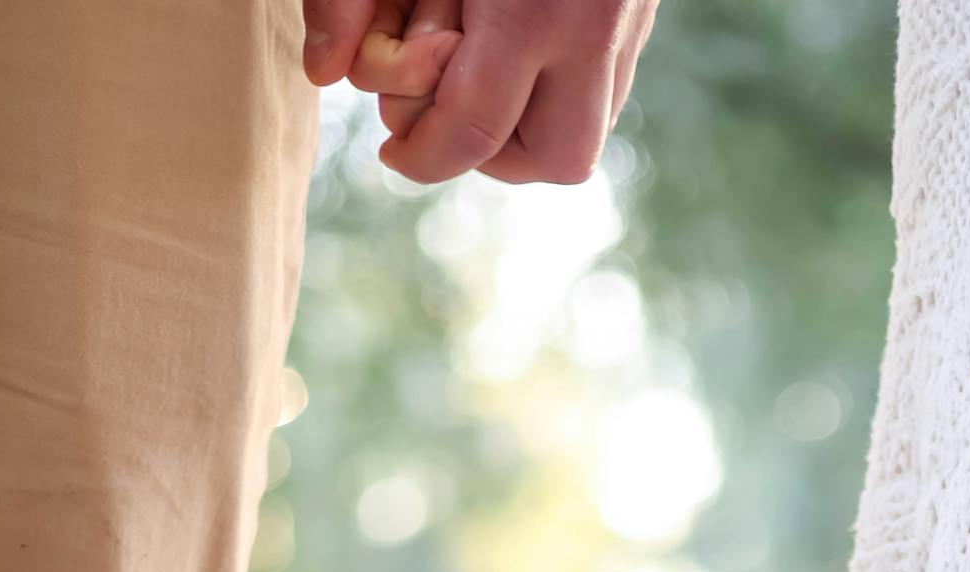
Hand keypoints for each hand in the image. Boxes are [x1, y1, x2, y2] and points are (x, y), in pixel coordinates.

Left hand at [302, 1, 659, 188]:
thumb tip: (324, 74)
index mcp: (539, 8)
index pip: (475, 131)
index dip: (422, 155)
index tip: (394, 153)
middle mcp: (599, 24)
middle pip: (555, 160)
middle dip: (494, 156)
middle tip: (451, 114)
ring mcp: (634, 21)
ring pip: (588, 132)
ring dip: (530, 126)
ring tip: (485, 77)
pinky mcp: (645, 10)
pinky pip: (604, 85)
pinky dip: (557, 83)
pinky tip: (520, 44)